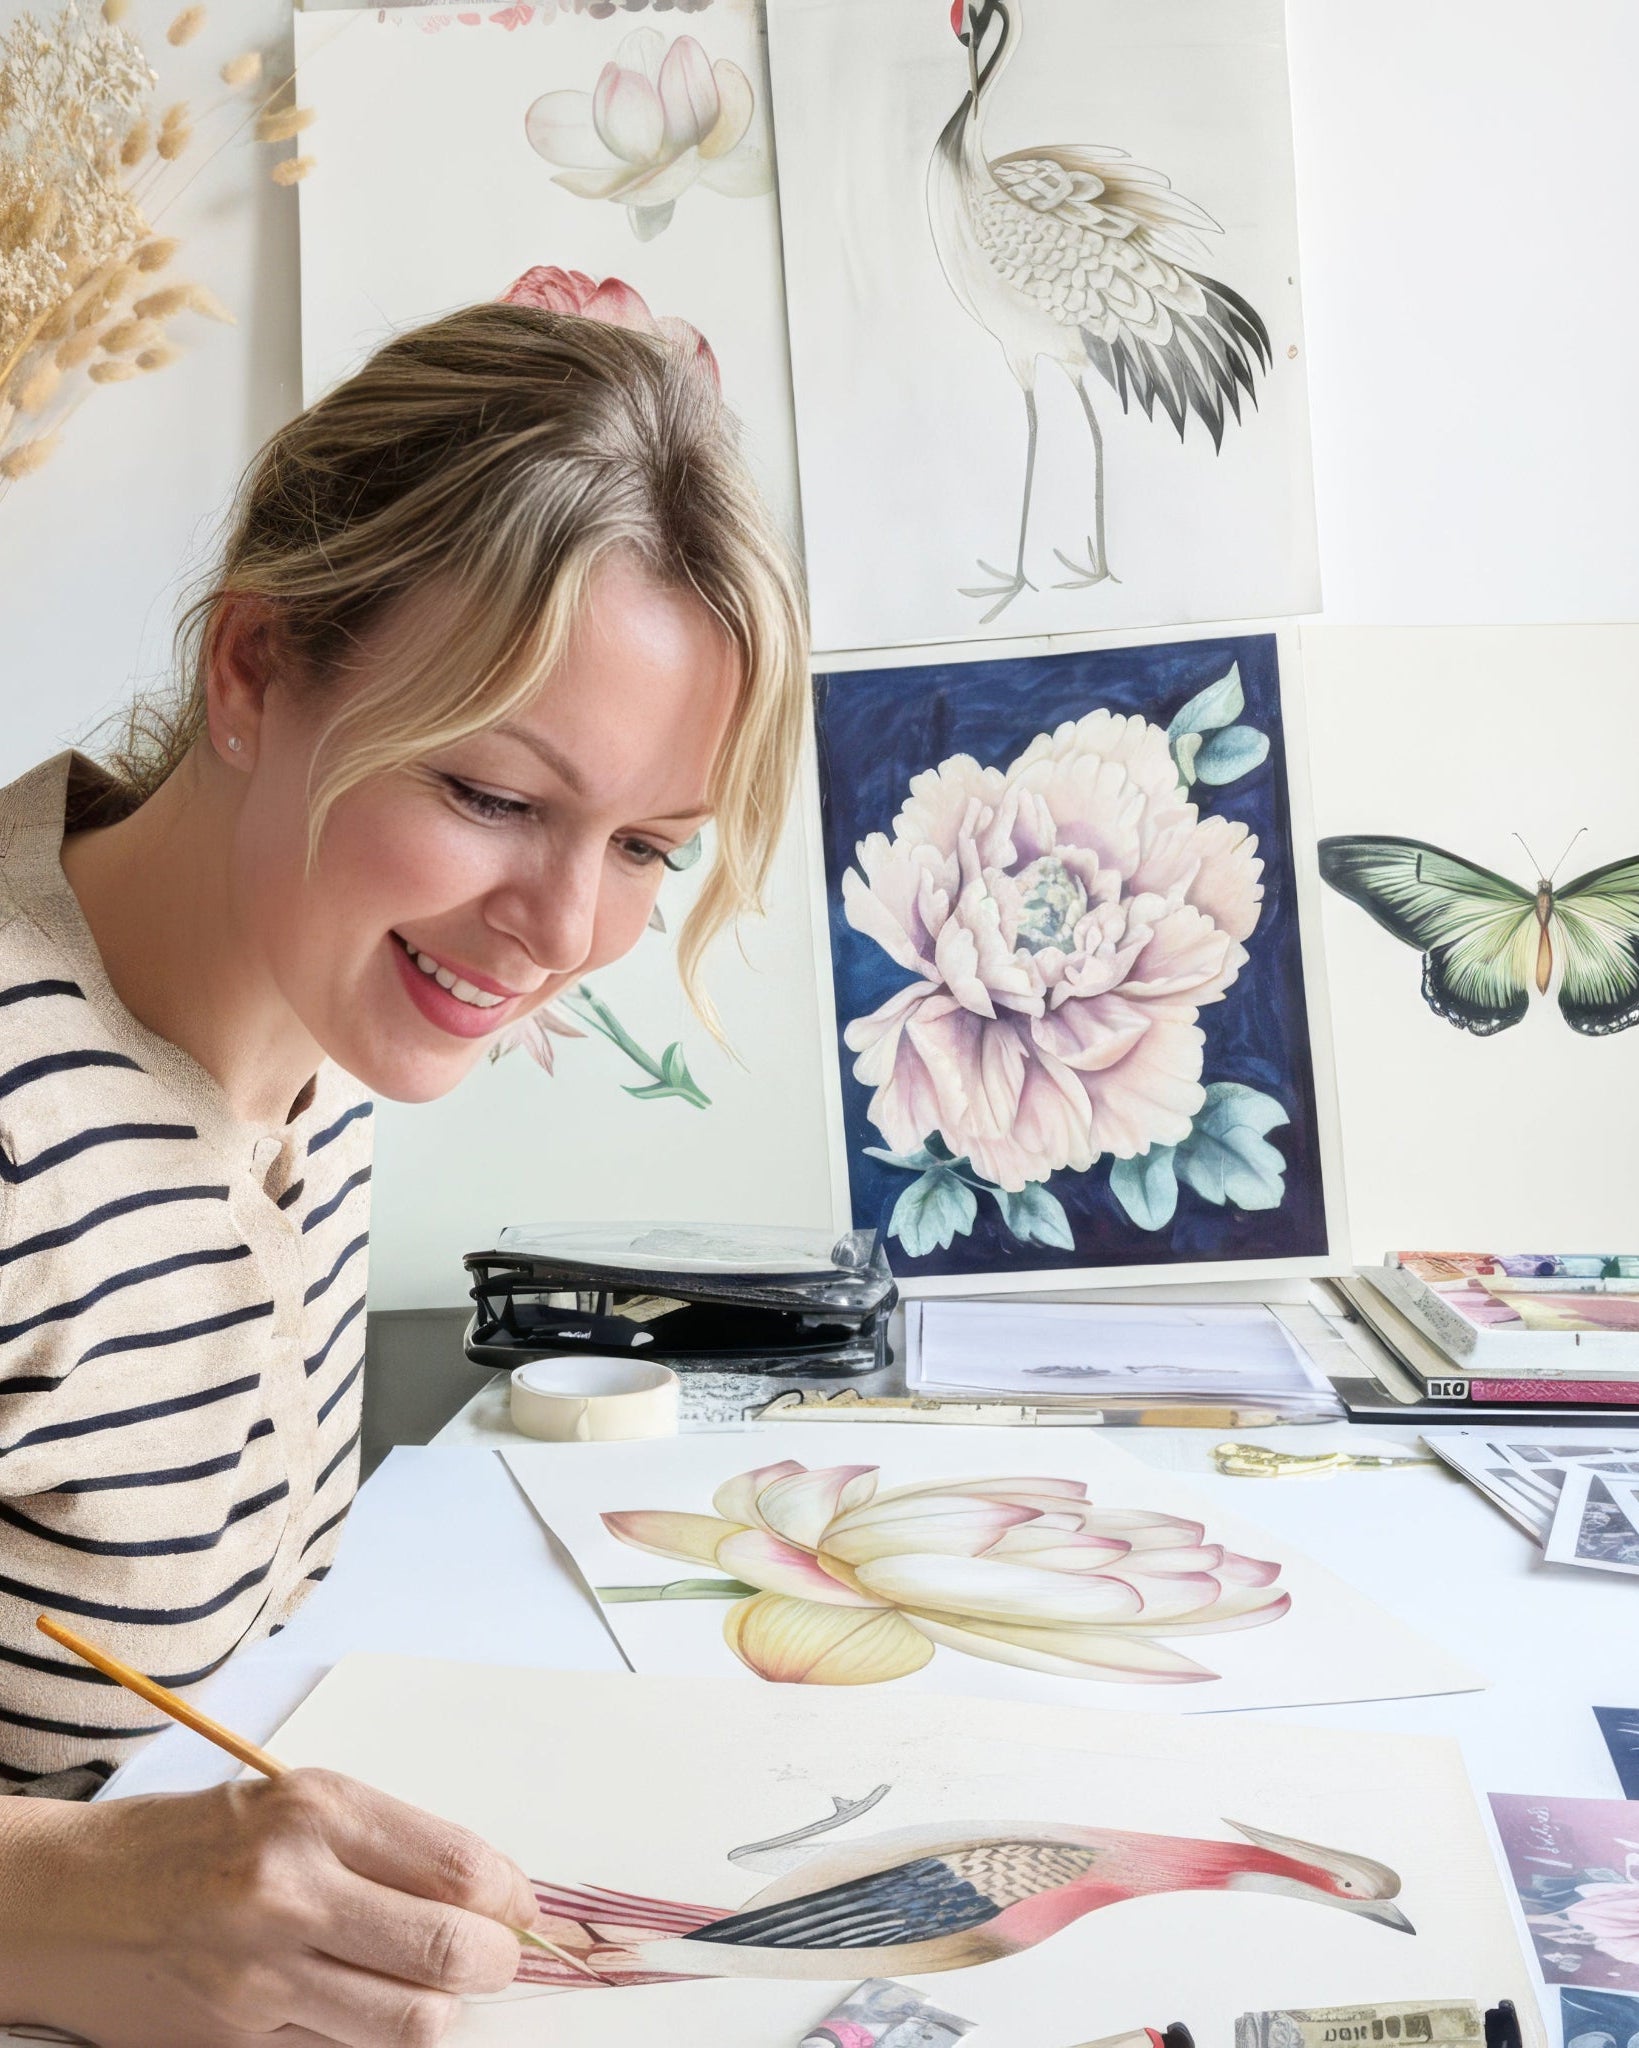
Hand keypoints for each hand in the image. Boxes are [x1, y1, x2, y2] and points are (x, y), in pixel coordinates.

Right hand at [0, 1768, 538, 2046]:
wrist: (71, 1899)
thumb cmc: (196, 1842)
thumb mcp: (298, 1805)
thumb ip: (391, 1845)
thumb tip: (492, 1897)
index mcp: (317, 1813)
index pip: (460, 1867)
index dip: (512, 1899)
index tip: (519, 1911)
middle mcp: (291, 1890)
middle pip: (448, 1952)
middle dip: (495, 1963)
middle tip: (495, 1959)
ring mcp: (262, 1976)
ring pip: (409, 2022)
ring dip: (438, 2010)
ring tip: (429, 1986)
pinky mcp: (238, 2041)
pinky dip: (371, 2037)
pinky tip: (359, 2006)